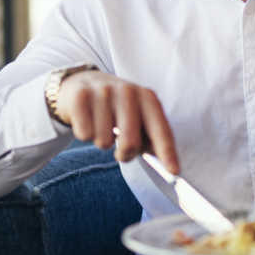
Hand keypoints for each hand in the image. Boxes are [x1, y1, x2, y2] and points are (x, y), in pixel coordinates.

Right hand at [56, 70, 178, 173]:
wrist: (81, 82)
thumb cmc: (116, 107)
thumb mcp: (138, 115)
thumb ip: (151, 138)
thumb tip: (168, 166)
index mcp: (147, 97)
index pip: (161, 129)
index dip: (167, 152)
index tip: (174, 172)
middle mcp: (128, 91)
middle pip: (131, 142)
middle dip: (126, 154)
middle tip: (120, 150)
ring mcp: (103, 92)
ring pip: (104, 141)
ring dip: (102, 141)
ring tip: (101, 126)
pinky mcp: (80, 97)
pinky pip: (85, 135)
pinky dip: (85, 134)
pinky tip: (87, 120)